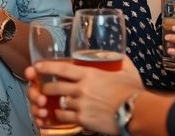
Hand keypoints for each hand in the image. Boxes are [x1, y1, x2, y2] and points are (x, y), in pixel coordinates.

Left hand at [25, 56, 142, 134]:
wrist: (137, 112)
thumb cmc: (133, 91)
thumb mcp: (127, 70)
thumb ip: (120, 60)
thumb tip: (119, 55)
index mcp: (89, 74)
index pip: (61, 68)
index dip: (46, 67)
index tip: (37, 66)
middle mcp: (81, 89)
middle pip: (53, 87)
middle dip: (46, 88)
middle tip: (45, 88)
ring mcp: (80, 105)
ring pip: (57, 103)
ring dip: (53, 103)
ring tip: (53, 103)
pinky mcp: (83, 120)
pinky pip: (64, 117)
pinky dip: (60, 116)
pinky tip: (62, 115)